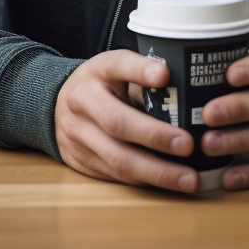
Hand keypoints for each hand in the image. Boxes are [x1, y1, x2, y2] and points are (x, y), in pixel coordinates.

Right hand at [55, 50, 199, 192]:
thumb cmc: (103, 84)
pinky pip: (117, 175)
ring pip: (118, 158)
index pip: (117, 65)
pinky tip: (170, 183)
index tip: (165, 74)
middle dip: (155, 136)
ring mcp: (79, 136)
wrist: (57, 105)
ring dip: (157, 172)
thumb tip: (191, 88)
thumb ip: (145, 74)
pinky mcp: (82, 162)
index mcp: (98, 71)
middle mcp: (82, 102)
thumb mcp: (117, 68)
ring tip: (189, 179)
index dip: (140, 70)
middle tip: (188, 145)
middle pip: (117, 123)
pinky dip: (146, 180)